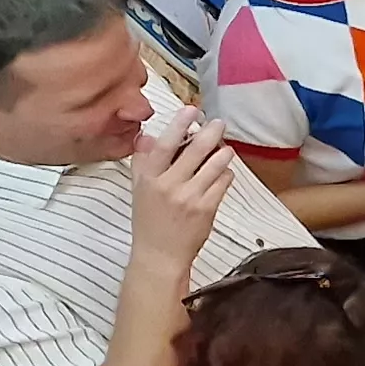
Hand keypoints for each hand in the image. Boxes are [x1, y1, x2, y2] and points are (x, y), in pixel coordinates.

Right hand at [127, 118, 234, 275]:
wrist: (160, 255)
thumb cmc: (149, 221)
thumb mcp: (138, 189)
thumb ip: (142, 162)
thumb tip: (147, 136)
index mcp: (148, 179)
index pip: (163, 146)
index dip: (178, 125)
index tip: (191, 110)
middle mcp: (168, 186)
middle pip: (193, 151)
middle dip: (209, 133)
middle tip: (218, 123)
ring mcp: (190, 198)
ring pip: (214, 165)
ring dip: (223, 153)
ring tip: (224, 148)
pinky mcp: (207, 209)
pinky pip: (223, 183)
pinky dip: (226, 174)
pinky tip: (223, 172)